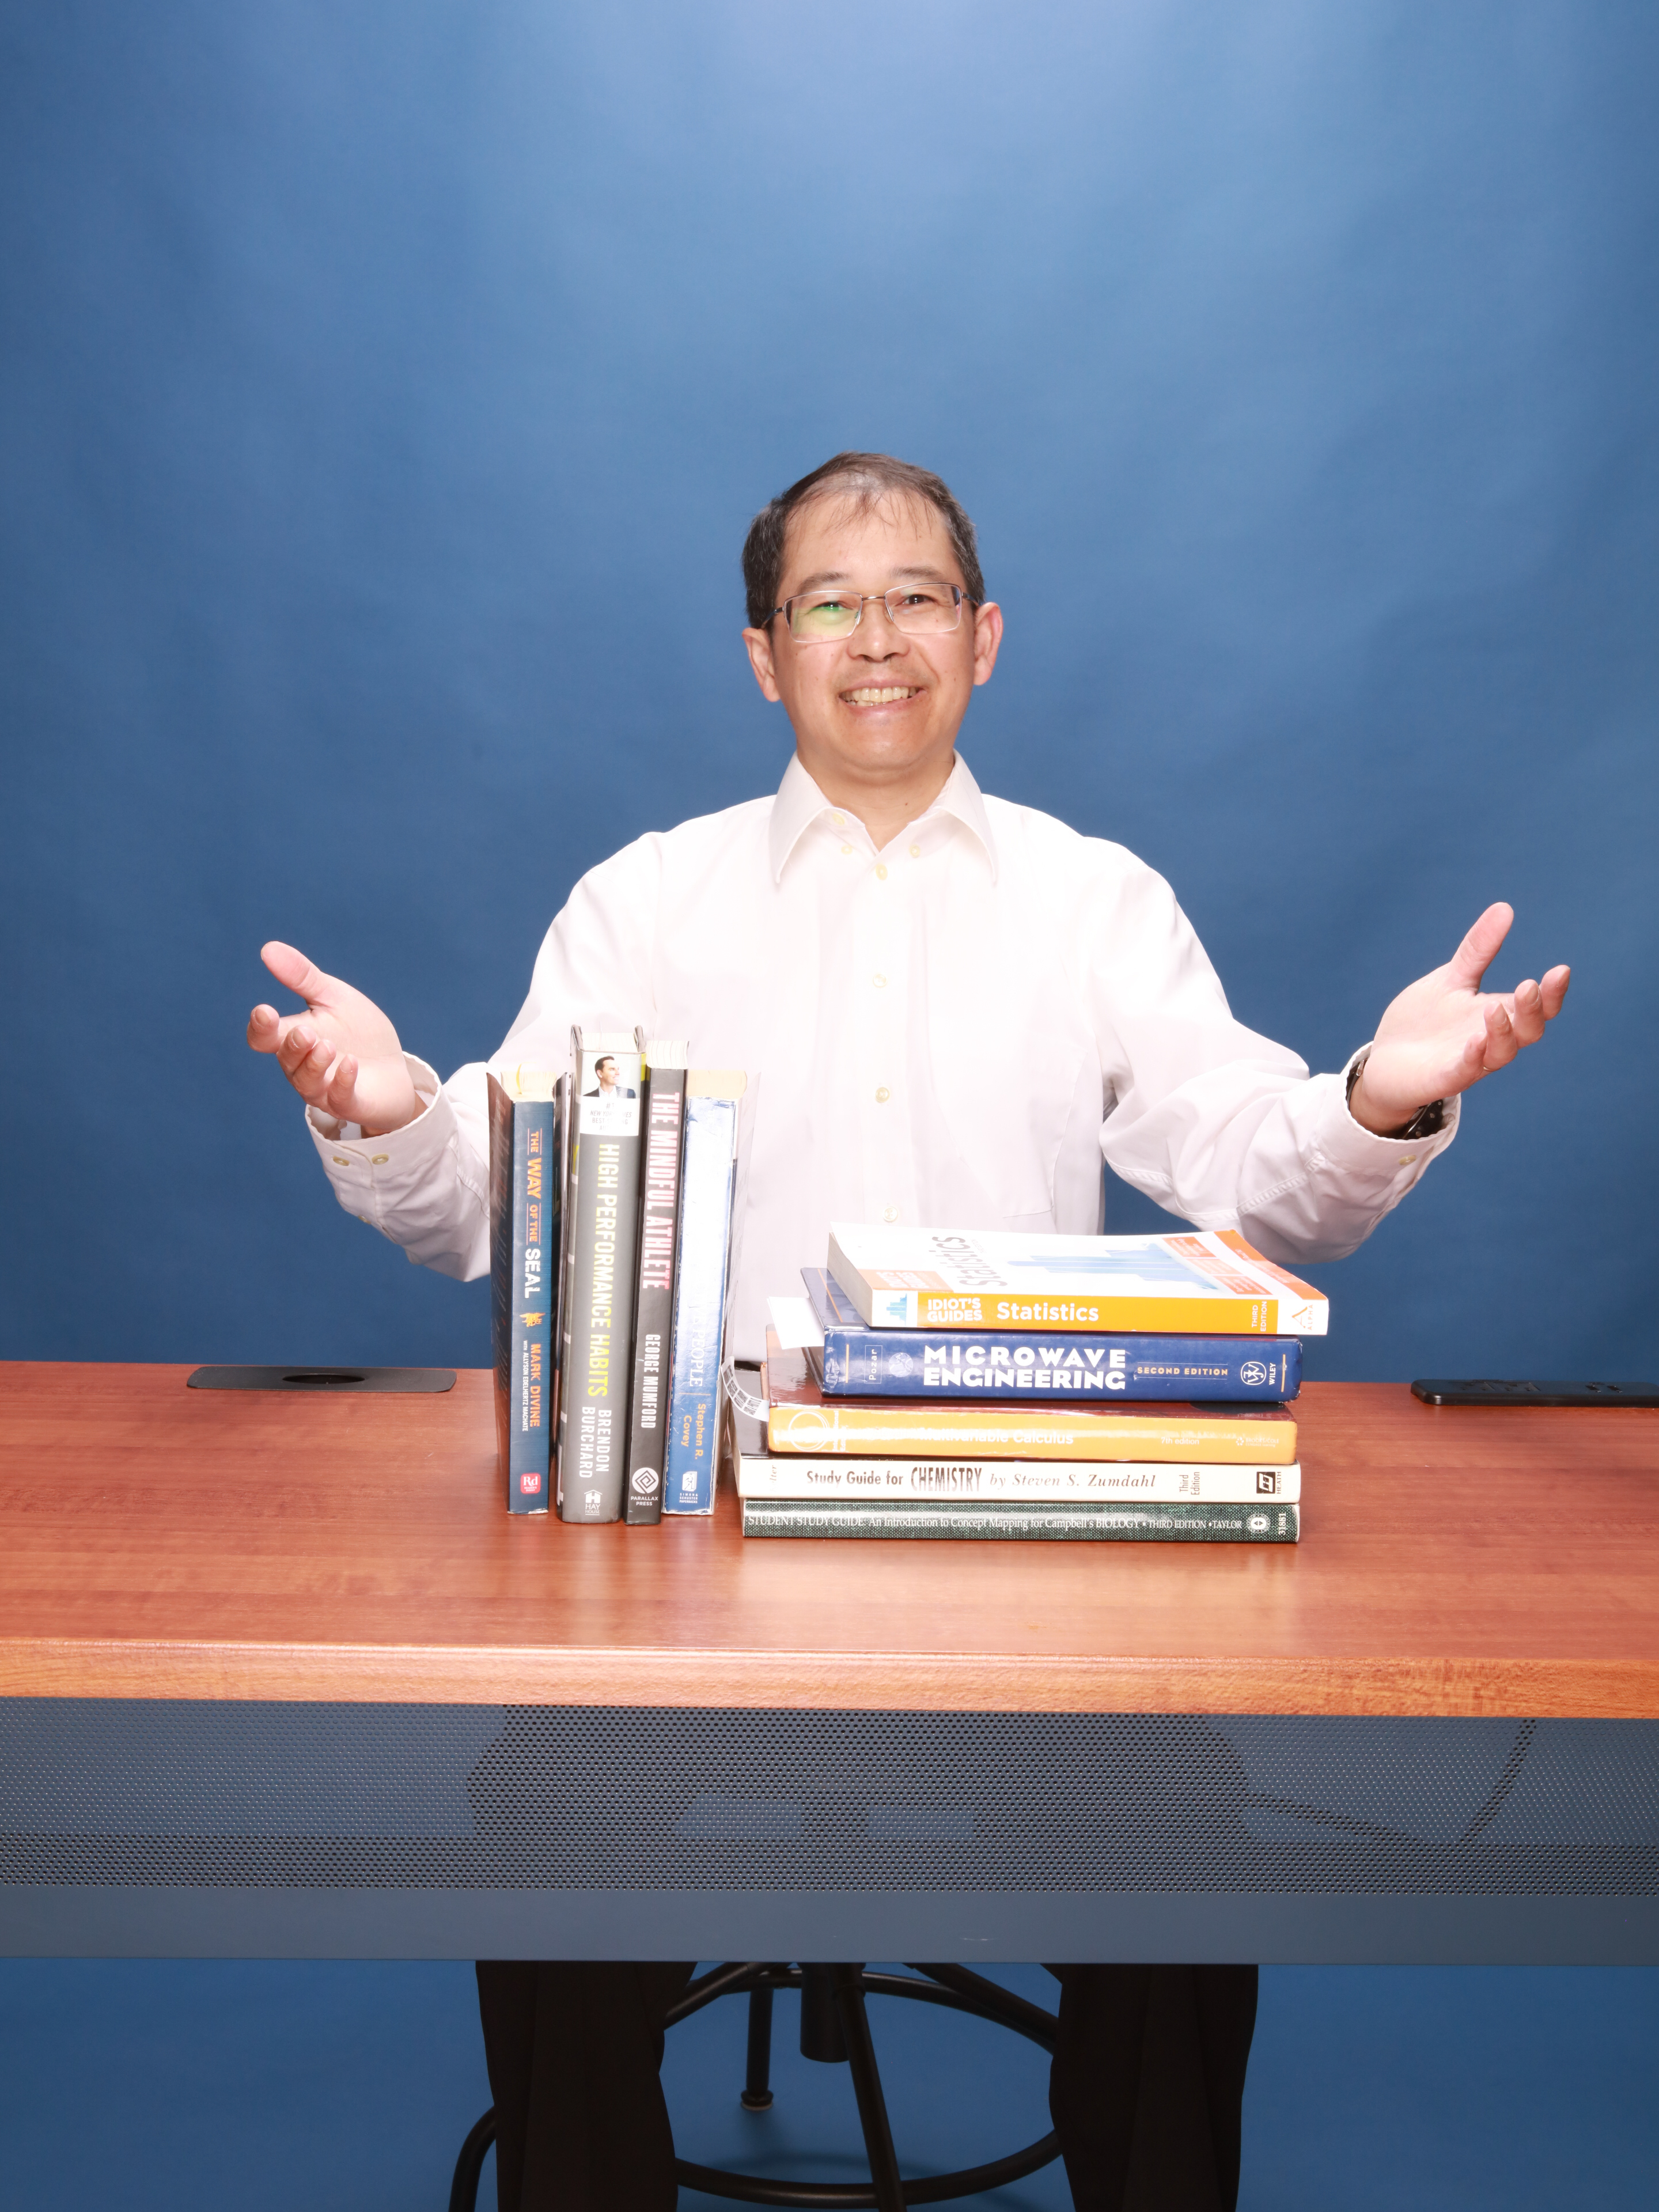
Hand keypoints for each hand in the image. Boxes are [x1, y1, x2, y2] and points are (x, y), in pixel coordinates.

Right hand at [247, 942, 423, 1136]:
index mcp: (294, 1038)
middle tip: (306, 1031)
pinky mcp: (349, 1102)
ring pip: (306, 1082)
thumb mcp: (334, 998)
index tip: (264, 1010)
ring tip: (326, 1045)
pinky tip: (350, 1063)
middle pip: (285, 1059)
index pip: (264, 1037)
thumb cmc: (359, 1032)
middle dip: (293, 1045)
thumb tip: (268, 948)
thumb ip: (303, 977)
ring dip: (313, 1063)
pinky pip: (338, 1098)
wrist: (395, 1067)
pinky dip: (342, 1080)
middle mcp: (302, 1066)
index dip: (260, 1027)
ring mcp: (324, 1087)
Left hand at [1348, 903, 1568, 1135]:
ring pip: (1502, 1053)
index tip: (1561, 970)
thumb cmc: (1423, 1021)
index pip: (1537, 1007)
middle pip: (1528, 1031)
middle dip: (1533, 1010)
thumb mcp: (1451, 979)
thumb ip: (1478, 950)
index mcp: (1497, 1014)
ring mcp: (1470, 1061)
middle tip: (1529, 987)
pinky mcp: (1445, 1078)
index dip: (1552, 992)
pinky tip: (1474, 1040)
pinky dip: (1473, 1057)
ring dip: (1503, 1032)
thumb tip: (1505, 907)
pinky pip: (1466, 1072)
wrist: (1385, 1060)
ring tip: (1494, 1009)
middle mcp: (1491, 1040)